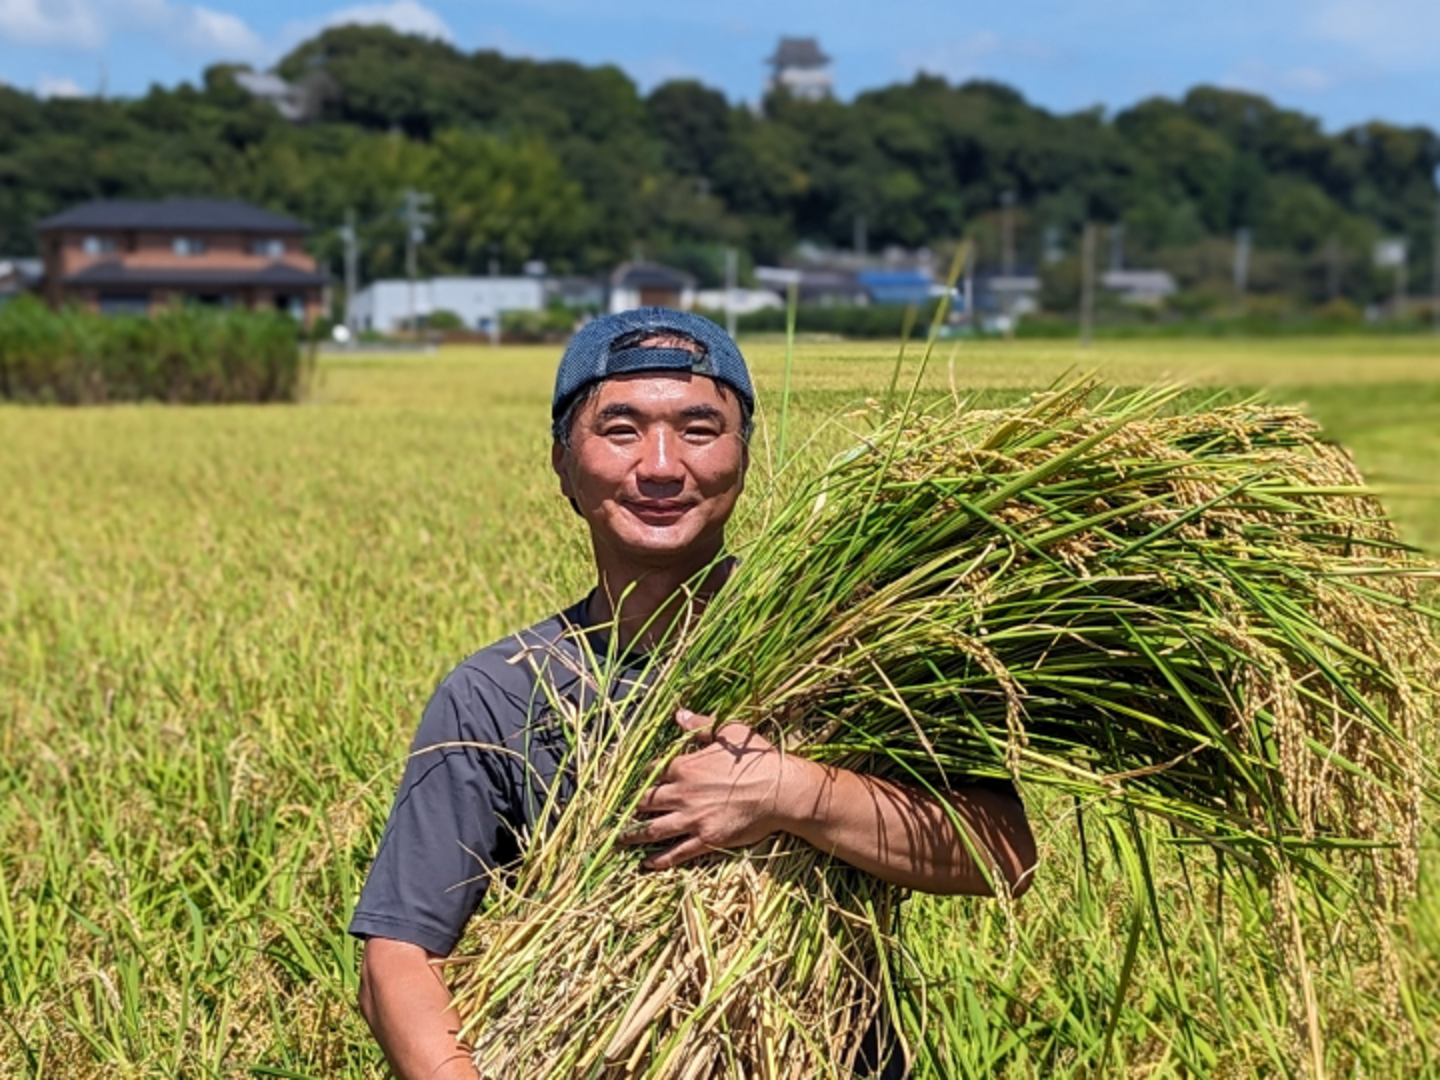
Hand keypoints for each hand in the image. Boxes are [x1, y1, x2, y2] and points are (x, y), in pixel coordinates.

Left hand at [618, 708, 817, 870]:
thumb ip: (700, 725)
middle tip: (618, 815)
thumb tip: (678, 714)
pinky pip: (676, 852)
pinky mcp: (706, 840)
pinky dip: (659, 860)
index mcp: (685, 767)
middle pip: (646, 803)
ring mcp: (692, 819)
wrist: (779, 790)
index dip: (643, 779)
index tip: (637, 784)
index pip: (652, 773)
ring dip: (634, 836)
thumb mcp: (729, 732)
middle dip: (632, 808)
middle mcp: (682, 794)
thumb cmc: (757, 759)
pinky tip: (647, 863)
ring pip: (654, 830)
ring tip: (619, 840)